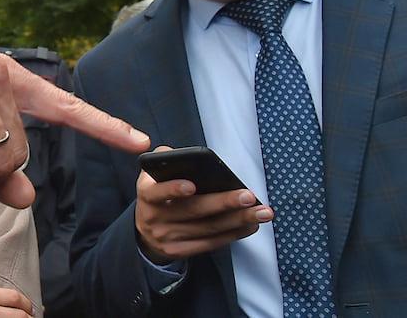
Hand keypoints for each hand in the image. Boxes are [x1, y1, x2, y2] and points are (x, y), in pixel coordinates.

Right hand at [135, 146, 273, 262]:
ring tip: (261, 212)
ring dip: (238, 220)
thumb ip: (164, 162)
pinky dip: (233, 234)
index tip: (192, 185)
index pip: (158, 192)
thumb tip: (178, 154)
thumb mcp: (153, 178)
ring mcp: (167, 237)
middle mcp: (155, 218)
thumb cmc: (158, 196)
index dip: (173, 189)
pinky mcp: (180, 252)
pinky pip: (210, 243)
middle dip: (223, 203)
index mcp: (147, 195)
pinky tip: (250, 225)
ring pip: (208, 228)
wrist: (145, 232)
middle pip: (193, 211)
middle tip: (247, 196)